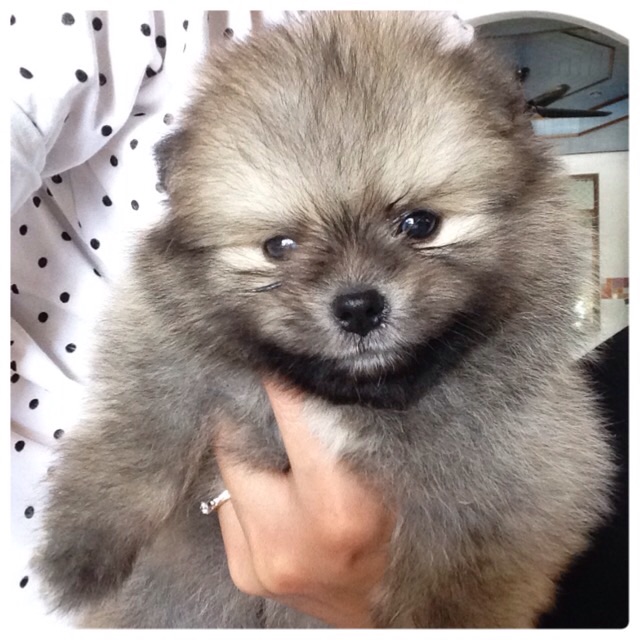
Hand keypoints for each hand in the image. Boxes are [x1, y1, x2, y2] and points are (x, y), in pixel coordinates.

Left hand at [214, 379, 395, 627]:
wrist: (388, 606)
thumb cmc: (401, 535)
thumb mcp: (388, 473)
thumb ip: (351, 426)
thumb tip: (311, 373)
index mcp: (336, 507)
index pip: (289, 411)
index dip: (279, 373)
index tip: (269, 345)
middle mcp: (287, 539)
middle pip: (237, 442)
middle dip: (251, 415)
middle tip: (267, 397)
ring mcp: (259, 561)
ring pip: (228, 474)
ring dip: (250, 458)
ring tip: (286, 461)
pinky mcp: (244, 573)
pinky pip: (228, 507)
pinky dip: (248, 493)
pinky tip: (280, 497)